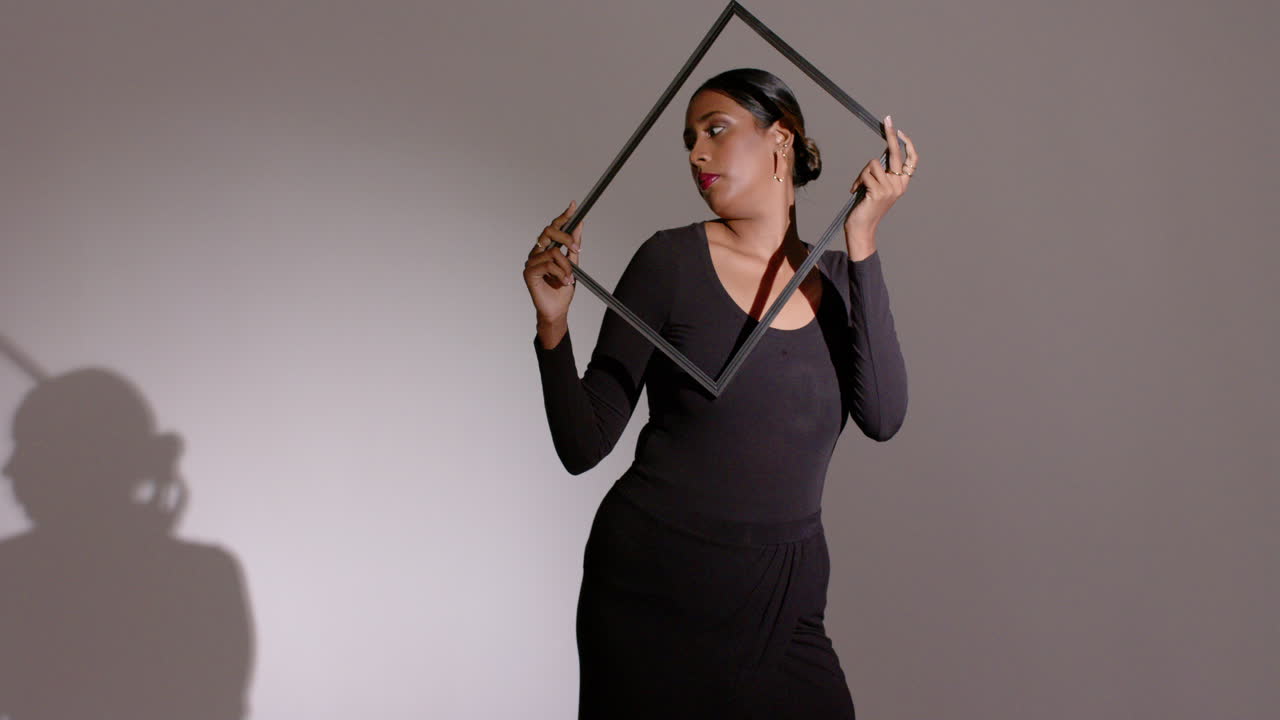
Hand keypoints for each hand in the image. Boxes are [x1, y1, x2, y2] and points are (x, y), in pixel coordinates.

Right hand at [523, 200, 583, 324]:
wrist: (557, 310)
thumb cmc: (562, 289)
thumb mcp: (573, 264)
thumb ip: (574, 245)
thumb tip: (579, 224)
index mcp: (546, 248)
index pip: (553, 228)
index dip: (563, 216)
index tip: (573, 206)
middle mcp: (537, 252)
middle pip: (549, 232)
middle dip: (566, 238)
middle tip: (577, 249)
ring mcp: (531, 262)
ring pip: (552, 252)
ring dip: (566, 266)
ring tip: (570, 278)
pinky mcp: (529, 273)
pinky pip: (548, 265)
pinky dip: (560, 274)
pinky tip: (564, 282)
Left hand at [844, 115, 918, 242]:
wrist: (862, 228)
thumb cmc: (867, 207)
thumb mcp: (878, 187)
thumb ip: (882, 173)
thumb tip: (882, 153)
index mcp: (902, 183)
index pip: (912, 159)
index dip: (907, 143)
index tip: (899, 130)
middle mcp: (900, 185)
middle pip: (896, 153)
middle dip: (891, 135)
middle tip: (888, 119)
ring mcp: (890, 189)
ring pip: (873, 164)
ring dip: (862, 173)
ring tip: (859, 187)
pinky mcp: (879, 192)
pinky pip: (866, 174)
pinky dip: (858, 181)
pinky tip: (855, 191)